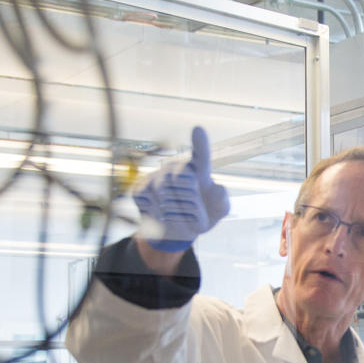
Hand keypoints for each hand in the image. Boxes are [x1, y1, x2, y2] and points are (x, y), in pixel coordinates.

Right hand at [133, 126, 228, 251]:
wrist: (177, 232)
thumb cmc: (202, 216)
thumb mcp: (218, 211)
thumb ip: (222, 201)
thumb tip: (219, 188)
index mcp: (198, 169)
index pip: (200, 155)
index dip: (200, 143)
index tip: (198, 130)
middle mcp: (176, 168)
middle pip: (183, 179)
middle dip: (191, 202)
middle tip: (195, 213)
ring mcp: (157, 177)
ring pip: (163, 191)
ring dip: (175, 211)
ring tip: (181, 219)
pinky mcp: (141, 188)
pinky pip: (149, 201)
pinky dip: (158, 215)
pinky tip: (163, 218)